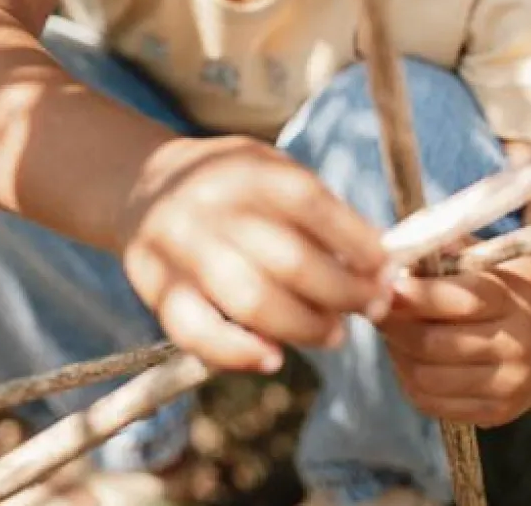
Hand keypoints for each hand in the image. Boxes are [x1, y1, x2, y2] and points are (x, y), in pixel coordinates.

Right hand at [117, 135, 391, 373]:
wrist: (143, 184)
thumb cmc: (229, 184)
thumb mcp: (269, 170)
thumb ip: (316, 207)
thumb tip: (377, 261)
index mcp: (247, 170)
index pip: (311, 204)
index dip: (357, 241)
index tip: (388, 269)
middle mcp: (212, 206)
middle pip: (289, 260)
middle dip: (343, 293)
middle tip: (371, 307)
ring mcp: (181, 247)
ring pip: (250, 300)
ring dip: (304, 327)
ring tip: (334, 335)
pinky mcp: (156, 287)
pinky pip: (196, 331)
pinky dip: (237, 353)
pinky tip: (273, 359)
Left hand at [377, 256, 530, 427]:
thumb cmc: (505, 288)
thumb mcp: (489, 257)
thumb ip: (445, 248)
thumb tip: (395, 248)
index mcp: (517, 296)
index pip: (461, 299)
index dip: (415, 294)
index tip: (385, 285)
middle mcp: (519, 343)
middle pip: (434, 342)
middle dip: (394, 324)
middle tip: (376, 306)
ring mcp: (510, 384)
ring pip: (426, 377)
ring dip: (396, 352)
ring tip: (391, 330)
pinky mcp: (496, 413)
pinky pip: (432, 403)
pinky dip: (408, 379)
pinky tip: (407, 356)